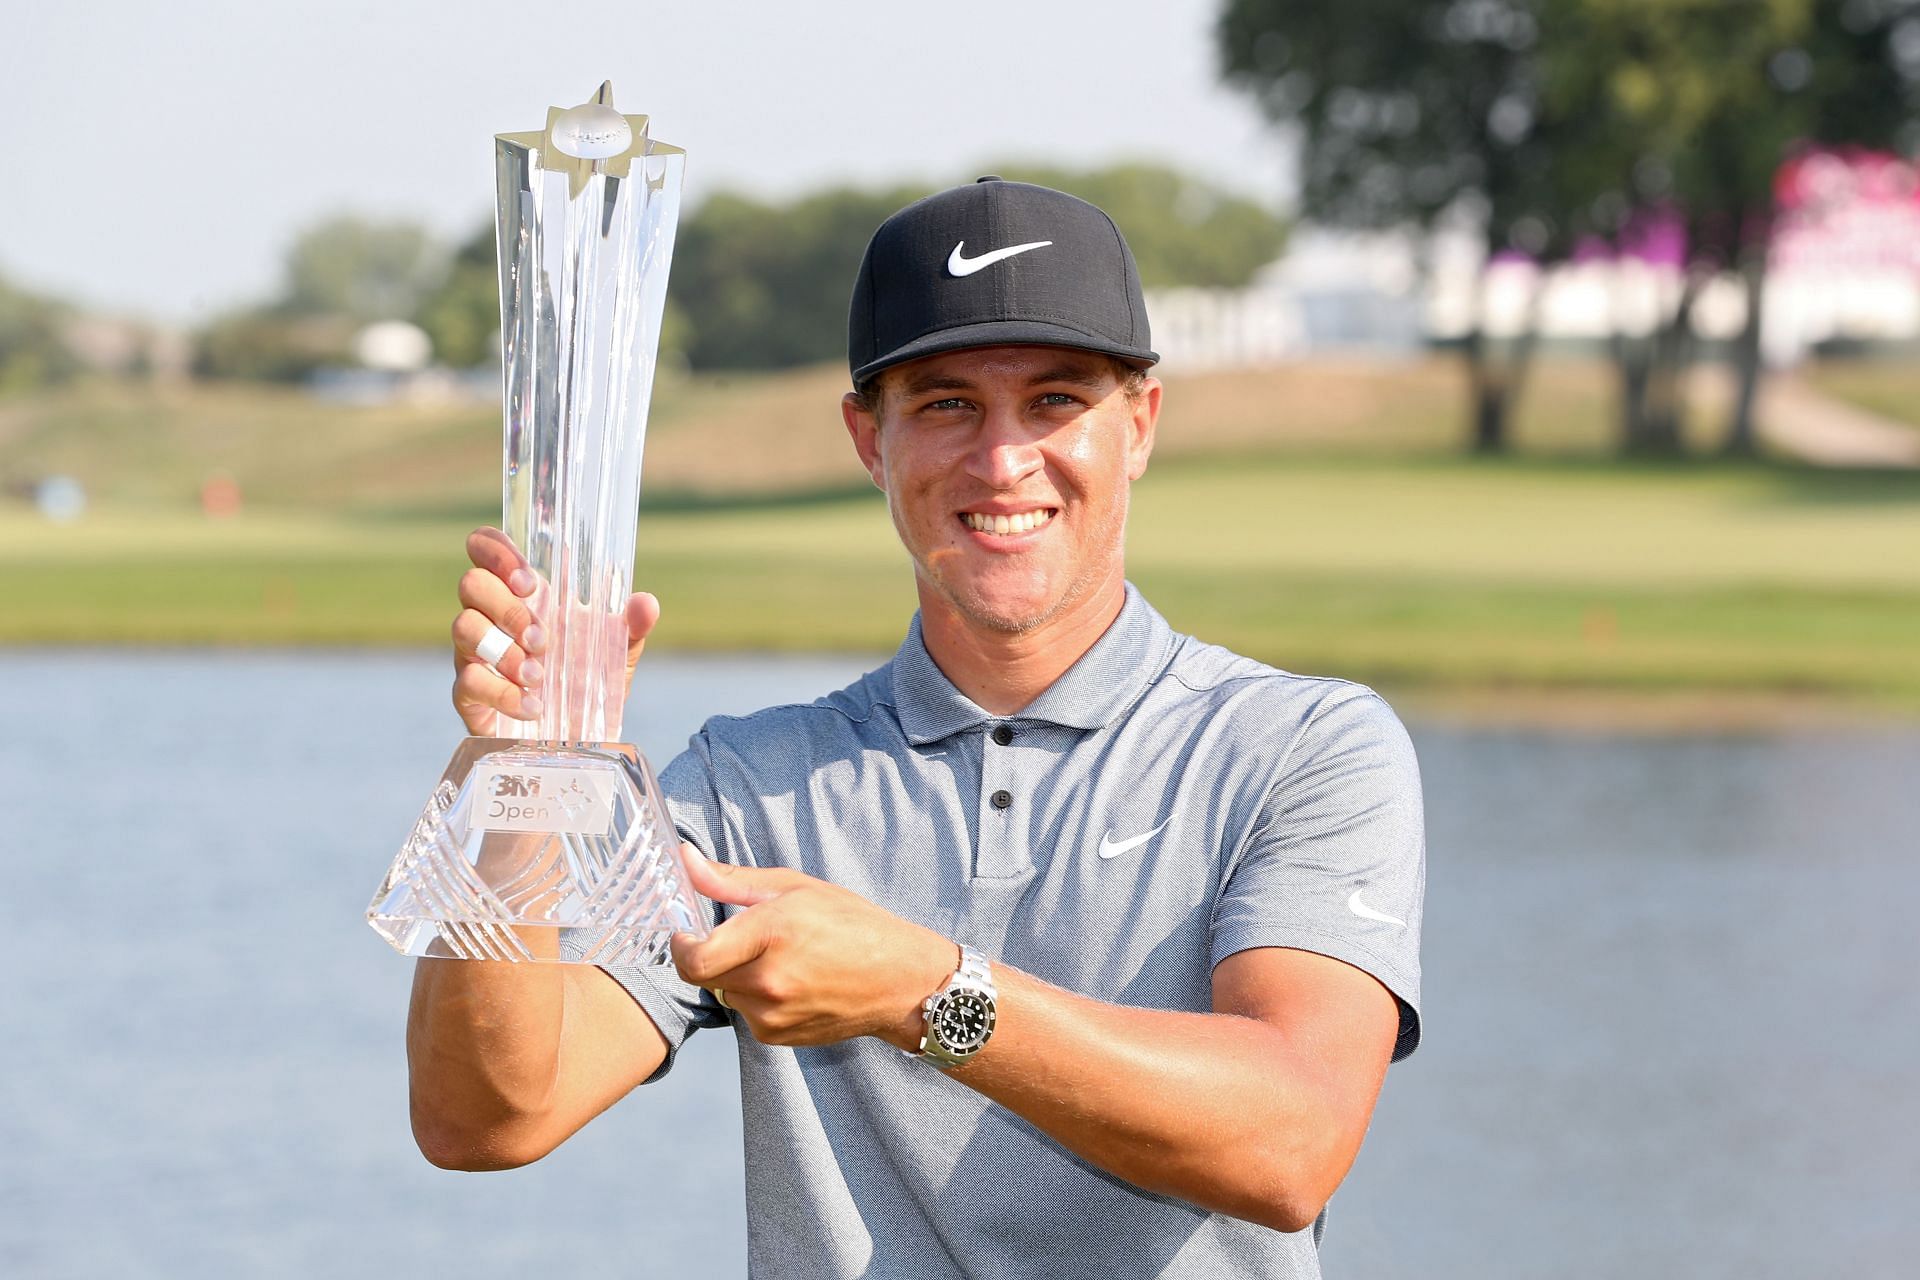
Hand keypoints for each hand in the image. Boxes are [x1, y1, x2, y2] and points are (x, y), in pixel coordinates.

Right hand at [449, 526, 659, 735]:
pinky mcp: (467, 693)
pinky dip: (504, 693)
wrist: (575, 737)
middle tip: (543, 639)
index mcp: (520, 593)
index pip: (485, 547)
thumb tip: (646, 603)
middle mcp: (489, 616)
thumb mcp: (618, 651)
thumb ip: (632, 625)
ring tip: (539, 676)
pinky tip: (533, 706)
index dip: (497, 551)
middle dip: (508, 607)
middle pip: (471, 583)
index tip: (529, 581)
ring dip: (505, 650)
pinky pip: (468, 681)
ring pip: (464, 626)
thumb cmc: (587, 680)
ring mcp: (473, 653)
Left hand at [670, 848, 955, 1050]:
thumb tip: (685, 860)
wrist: (900, 982)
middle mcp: (768, 980)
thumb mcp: (795, 887)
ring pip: (725, 992)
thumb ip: (732, 879)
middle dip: (712, 954)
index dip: (680, 946)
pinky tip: (793, 983)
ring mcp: (772, 1014)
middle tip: (743, 939)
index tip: (686, 932)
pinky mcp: (776, 1036)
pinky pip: (746, 1012)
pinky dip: (757, 997)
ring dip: (737, 976)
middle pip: (704, 973)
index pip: (694, 957)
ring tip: (783, 960)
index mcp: (772, 932)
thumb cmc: (854, 925)